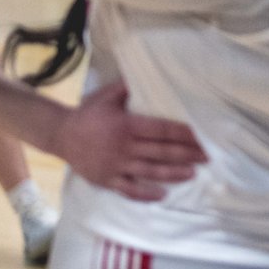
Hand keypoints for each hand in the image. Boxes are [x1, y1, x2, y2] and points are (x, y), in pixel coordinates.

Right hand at [53, 83, 205, 199]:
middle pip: (162, 151)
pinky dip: (146, 194)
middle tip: (208, 156)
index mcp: (127, 125)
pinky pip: (129, 190)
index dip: (184, 133)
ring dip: (174, 173)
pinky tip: (163, 195)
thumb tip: (149, 74)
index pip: (162, 129)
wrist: (59, 135)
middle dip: (187, 154)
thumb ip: (128, 87)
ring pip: (150, 171)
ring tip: (194, 173)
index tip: (203, 136)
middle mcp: (124, 147)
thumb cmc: (87, 114)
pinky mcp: (107, 180)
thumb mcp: (107, 96)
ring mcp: (116, 165)